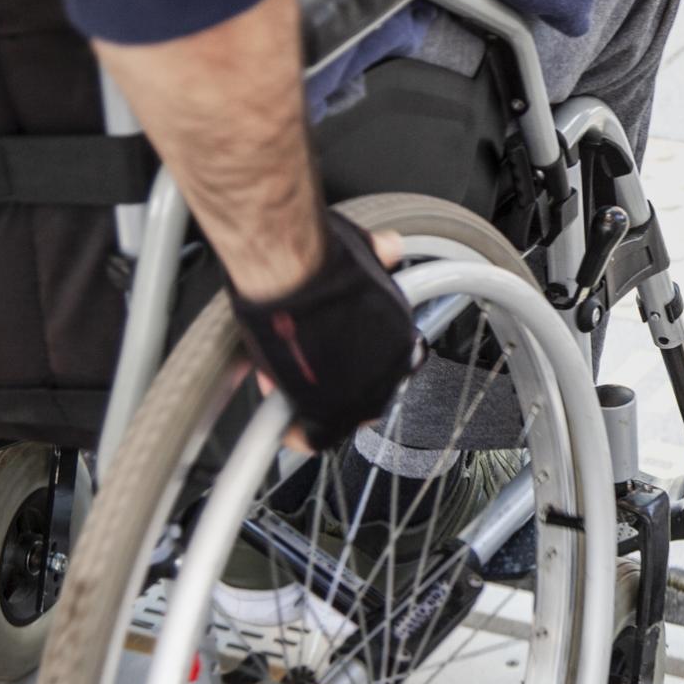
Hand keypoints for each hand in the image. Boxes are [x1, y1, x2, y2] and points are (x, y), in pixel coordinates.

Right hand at [235, 218, 416, 452]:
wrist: (291, 270)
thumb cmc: (318, 258)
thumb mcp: (361, 251)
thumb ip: (376, 256)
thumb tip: (389, 245)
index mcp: (399, 336)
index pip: (383, 365)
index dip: (352, 363)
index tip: (333, 358)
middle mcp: (388, 369)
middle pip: (364, 396)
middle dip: (335, 388)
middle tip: (307, 375)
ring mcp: (360, 392)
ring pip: (340, 418)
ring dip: (315, 410)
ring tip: (289, 394)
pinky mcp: (328, 410)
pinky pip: (315, 438)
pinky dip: (297, 435)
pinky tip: (284, 428)